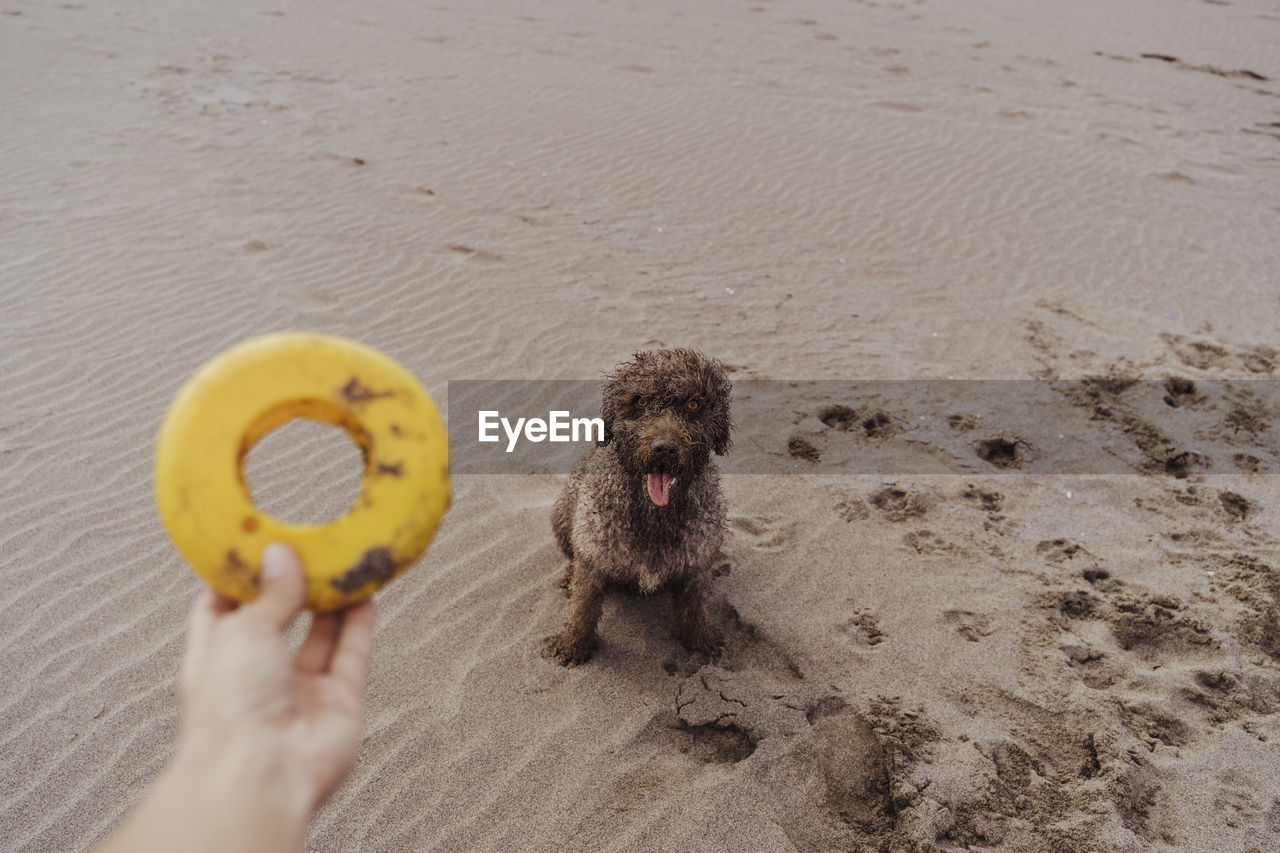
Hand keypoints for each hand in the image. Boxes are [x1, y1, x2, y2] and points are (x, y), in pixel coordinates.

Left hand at [177, 543, 375, 812]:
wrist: (262, 772)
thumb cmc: (229, 712)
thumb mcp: (242, 631)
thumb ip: (271, 594)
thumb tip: (282, 557)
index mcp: (215, 660)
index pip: (222, 610)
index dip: (240, 578)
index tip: (257, 545)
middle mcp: (257, 677)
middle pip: (278, 621)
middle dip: (293, 586)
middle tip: (308, 550)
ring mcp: (299, 691)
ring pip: (320, 636)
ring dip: (332, 601)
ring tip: (343, 563)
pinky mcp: (338, 702)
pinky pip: (352, 654)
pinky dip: (360, 624)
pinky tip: (366, 594)